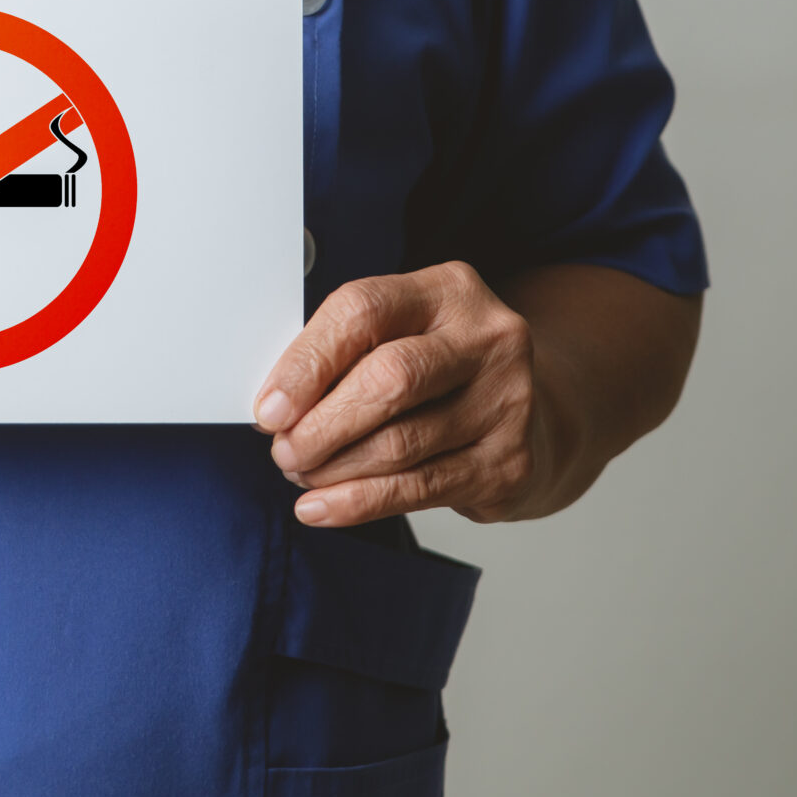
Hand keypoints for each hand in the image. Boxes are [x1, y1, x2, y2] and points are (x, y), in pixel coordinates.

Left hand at [252, 261, 561, 527]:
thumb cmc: (437, 371)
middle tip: (283, 450)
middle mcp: (488, 338)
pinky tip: (320, 506)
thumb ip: (342, 355)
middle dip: (321, 424)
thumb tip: (275, 406)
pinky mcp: (510, 461)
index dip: (306, 363)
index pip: (362, 311)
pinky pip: (418, 488)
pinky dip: (358, 502)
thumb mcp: (397, 335)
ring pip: (401, 443)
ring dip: (335, 467)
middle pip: (388, 379)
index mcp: (447, 289)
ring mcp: (508, 400)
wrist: (527, 414)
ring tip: (301, 473)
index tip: (269, 408)